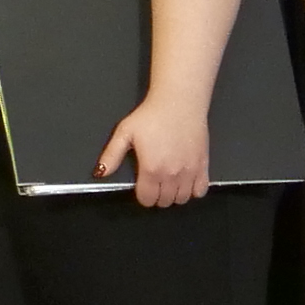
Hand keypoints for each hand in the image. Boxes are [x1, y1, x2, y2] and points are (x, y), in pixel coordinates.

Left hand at [103, 87, 213, 206]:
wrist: (179, 103)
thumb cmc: (151, 116)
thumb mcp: (124, 132)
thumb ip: (112, 155)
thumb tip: (100, 173)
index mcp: (151, 168)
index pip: (147, 199)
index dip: (142, 196)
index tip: (142, 188)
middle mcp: (171, 174)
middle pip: (164, 201)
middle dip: (157, 196)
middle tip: (154, 184)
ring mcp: (190, 171)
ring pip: (182, 199)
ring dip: (174, 195)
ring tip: (168, 183)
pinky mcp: (203, 165)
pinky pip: (201, 190)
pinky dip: (193, 190)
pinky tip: (185, 181)